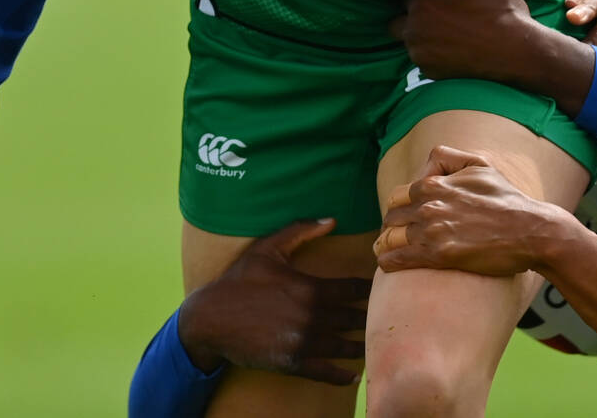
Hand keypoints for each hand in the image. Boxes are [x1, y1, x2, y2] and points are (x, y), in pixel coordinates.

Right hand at [178, 219, 368, 385]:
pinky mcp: (291, 363)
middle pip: (355, 319)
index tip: (383, 289)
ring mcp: (302, 342)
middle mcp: (311, 317)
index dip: (371, 290)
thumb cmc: (239, 280)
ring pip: (344, 347)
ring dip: (362, 346)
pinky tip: (354, 375)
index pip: (354, 290)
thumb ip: (300, 231)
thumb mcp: (267, 248)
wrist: (209, 319)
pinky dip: (342, 376)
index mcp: (309, 288)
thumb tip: (331, 219)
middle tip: (387, 317)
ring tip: (376, 345)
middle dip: (372, 318)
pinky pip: (325, 372)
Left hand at [375, 146, 566, 276]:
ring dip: (385, 246)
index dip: (397, 208)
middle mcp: (429, 205)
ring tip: (385, 252)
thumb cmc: (507, 199)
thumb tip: (427, 165)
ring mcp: (433, 230)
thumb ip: (448, 157)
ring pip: (390, 238)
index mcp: (434, 183)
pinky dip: (389, 262)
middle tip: (391, 237)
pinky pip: (399, 259)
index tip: (399, 219)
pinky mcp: (440, 254)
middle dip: (389, 227)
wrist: (531, 230)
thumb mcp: (479, 165)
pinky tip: (387, 265)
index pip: (398, 196)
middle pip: (391, 217)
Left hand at [389, 0, 549, 87]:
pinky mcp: (432, 75)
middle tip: (437, 18)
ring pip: (411, 44)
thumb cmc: (503, 11)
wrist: (518, 53)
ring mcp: (421, 57)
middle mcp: (414, 33)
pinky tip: (455, 50)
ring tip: (450, 35)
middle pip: (396, 24)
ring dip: (423, 39)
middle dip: (411, 20)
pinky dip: (434, 56)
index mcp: (422, 6)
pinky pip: (424, 62)